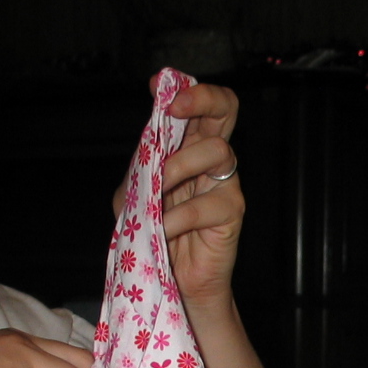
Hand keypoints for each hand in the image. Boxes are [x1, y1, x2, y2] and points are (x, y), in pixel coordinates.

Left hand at [111, 79, 243, 308]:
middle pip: (226, 108)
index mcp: (188, 147)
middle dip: (201, 99)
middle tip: (174, 109)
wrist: (175, 280)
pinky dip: (176, 216)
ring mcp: (225, 182)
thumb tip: (146, 147)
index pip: (199, 106)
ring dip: (177, 168)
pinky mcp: (232, 211)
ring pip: (215, 150)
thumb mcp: (134, 195)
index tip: (157, 87)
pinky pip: (204, 203)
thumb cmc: (157, 234)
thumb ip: (140, 167)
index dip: (185, 90)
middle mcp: (212, 158)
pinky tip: (162, 229)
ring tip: (156, 194)